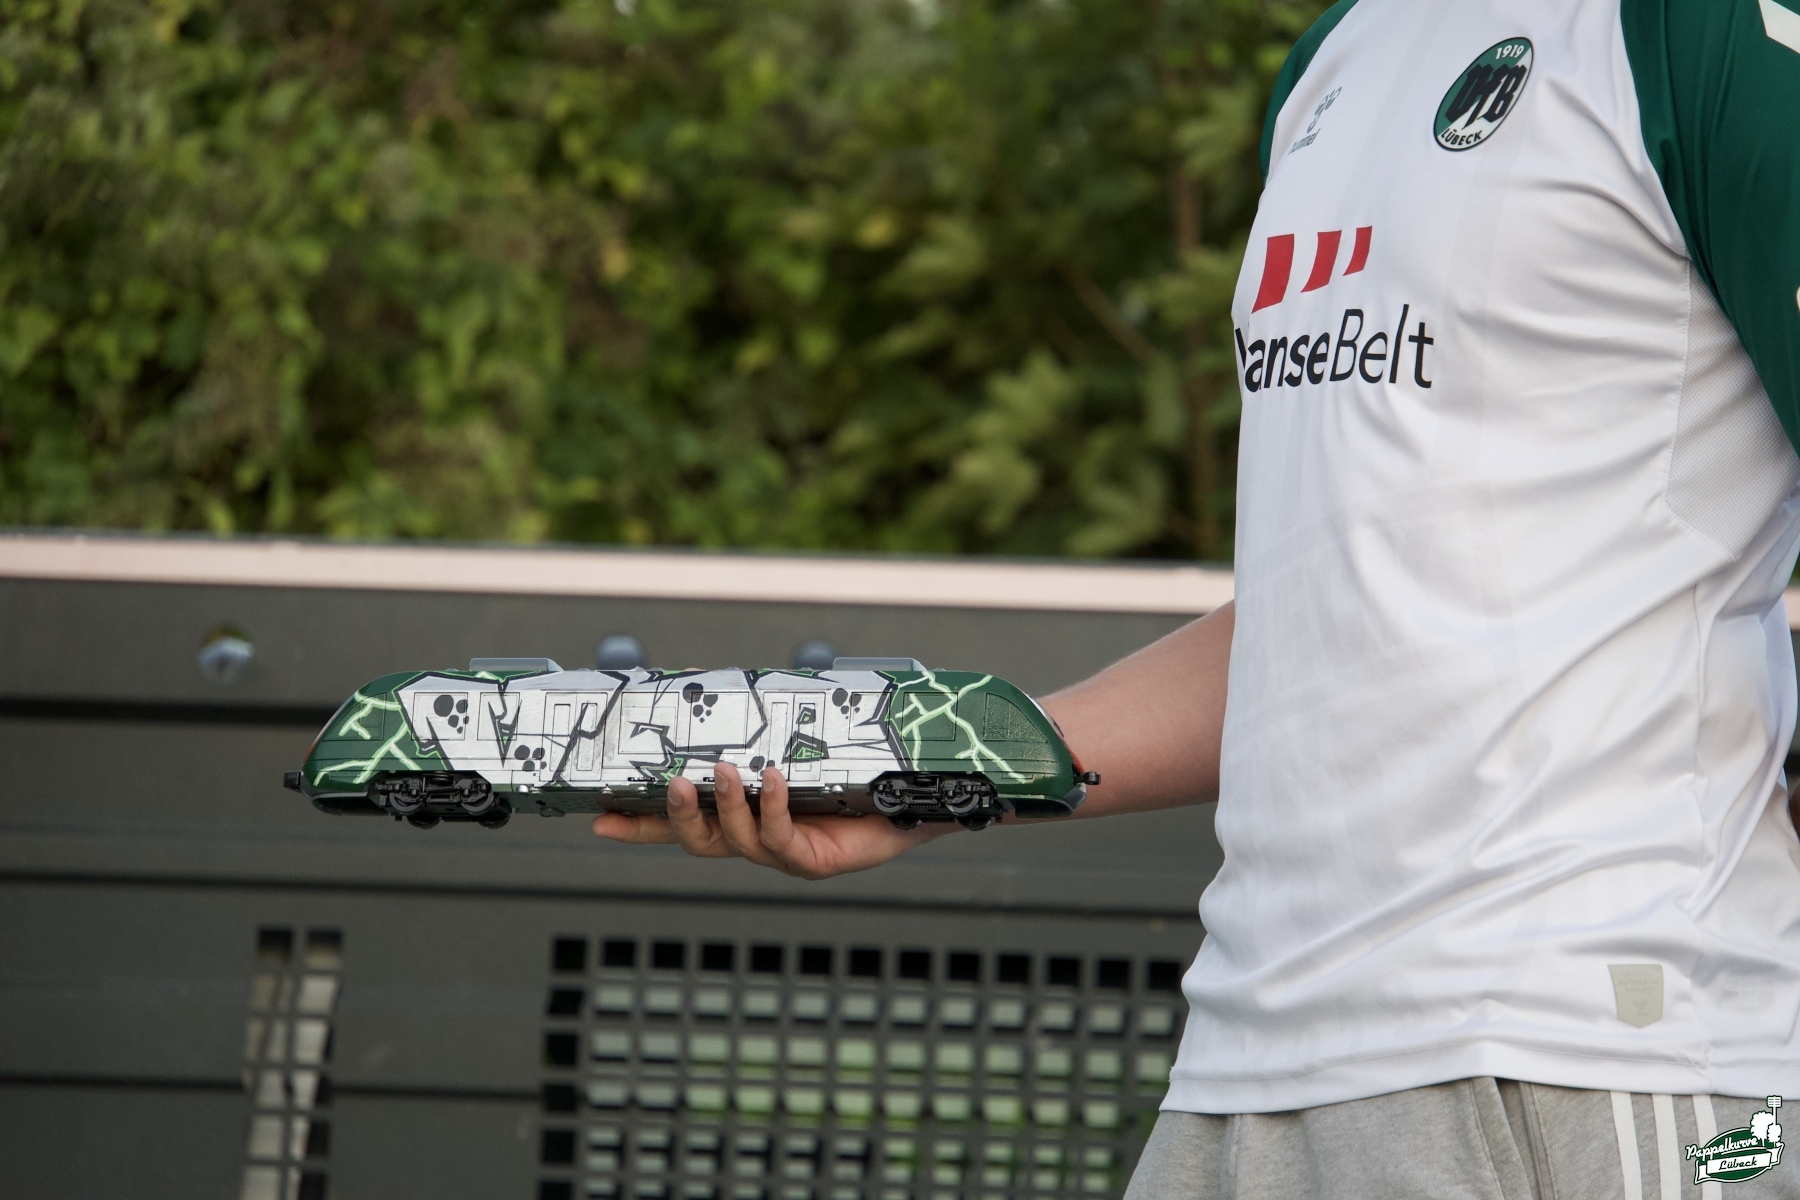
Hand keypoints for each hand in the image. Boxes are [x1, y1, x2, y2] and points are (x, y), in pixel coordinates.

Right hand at [591, 761, 951, 879]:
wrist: (908, 802)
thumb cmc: (851, 775)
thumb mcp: (792, 745)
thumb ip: (755, 725)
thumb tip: (714, 682)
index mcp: (741, 819)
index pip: (679, 827)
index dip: (640, 826)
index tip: (601, 818)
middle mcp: (755, 841)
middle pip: (698, 842)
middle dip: (677, 817)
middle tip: (674, 785)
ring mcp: (783, 856)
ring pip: (736, 841)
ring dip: (727, 805)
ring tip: (727, 771)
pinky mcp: (813, 861)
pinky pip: (782, 837)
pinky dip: (773, 807)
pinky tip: (775, 779)